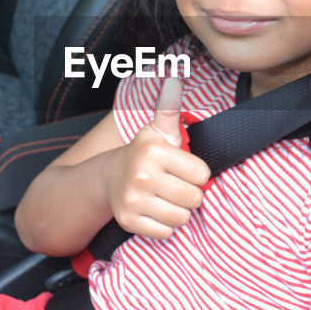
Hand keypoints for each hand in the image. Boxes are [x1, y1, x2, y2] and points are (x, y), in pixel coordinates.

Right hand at [103, 77, 210, 239]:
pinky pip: (166, 233)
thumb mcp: (157, 130)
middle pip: (194, 198)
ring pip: (181, 218)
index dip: (196, 173)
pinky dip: (165, 226)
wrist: (108, 178)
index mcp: (154, 151)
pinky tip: (155, 211)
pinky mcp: (128, 222)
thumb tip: (175, 76)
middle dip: (190, 195)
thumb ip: (169, 107)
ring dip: (178, 211)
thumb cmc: (144, 154)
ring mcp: (133, 200)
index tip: (182, 168)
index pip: (202, 174)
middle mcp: (141, 175)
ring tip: (166, 198)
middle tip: (175, 186)